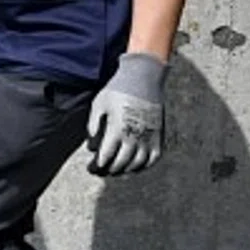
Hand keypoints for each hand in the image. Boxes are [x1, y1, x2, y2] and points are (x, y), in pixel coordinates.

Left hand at [87, 52, 167, 175]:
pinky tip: (135, 167)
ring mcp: (148, 136)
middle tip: (101, 172)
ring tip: (116, 171)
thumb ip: (93, 125)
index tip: (93, 168)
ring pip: (137, 163)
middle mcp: (134, 136)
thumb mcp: (99, 104)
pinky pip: (153, 157)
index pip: (107, 155)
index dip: (99, 165)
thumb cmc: (118, 90)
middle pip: (121, 162)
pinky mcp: (158, 134)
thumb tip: (91, 145)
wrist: (143, 78)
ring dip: (126, 170)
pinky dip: (144, 165)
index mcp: (117, 129)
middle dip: (109, 169)